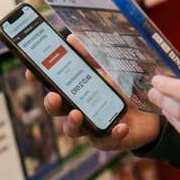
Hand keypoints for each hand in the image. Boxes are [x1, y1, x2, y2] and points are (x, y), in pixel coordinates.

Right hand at [25, 37, 161, 152]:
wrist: (148, 112)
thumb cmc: (121, 90)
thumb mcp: (108, 70)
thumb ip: (91, 57)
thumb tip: (71, 39)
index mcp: (74, 92)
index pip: (51, 86)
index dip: (38, 80)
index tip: (30, 72)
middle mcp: (77, 111)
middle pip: (57, 110)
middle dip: (52, 104)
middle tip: (54, 96)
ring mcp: (91, 127)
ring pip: (74, 130)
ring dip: (73, 123)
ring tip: (77, 114)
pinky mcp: (108, 139)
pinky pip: (107, 139)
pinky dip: (113, 133)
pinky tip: (120, 126)